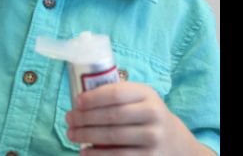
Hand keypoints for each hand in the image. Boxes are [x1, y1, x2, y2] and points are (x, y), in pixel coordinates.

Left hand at [66, 82, 213, 154]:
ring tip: (71, 134)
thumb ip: (116, 94)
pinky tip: (85, 152)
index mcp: (147, 95)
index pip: (115, 93)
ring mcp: (153, 138)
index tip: (76, 102)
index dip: (92, 98)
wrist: (174, 141)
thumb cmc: (145, 114)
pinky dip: (98, 155)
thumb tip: (80, 100)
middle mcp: (153, 115)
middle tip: (68, 119)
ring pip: (112, 137)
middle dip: (84, 118)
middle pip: (111, 116)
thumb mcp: (139, 97)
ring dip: (87, 136)